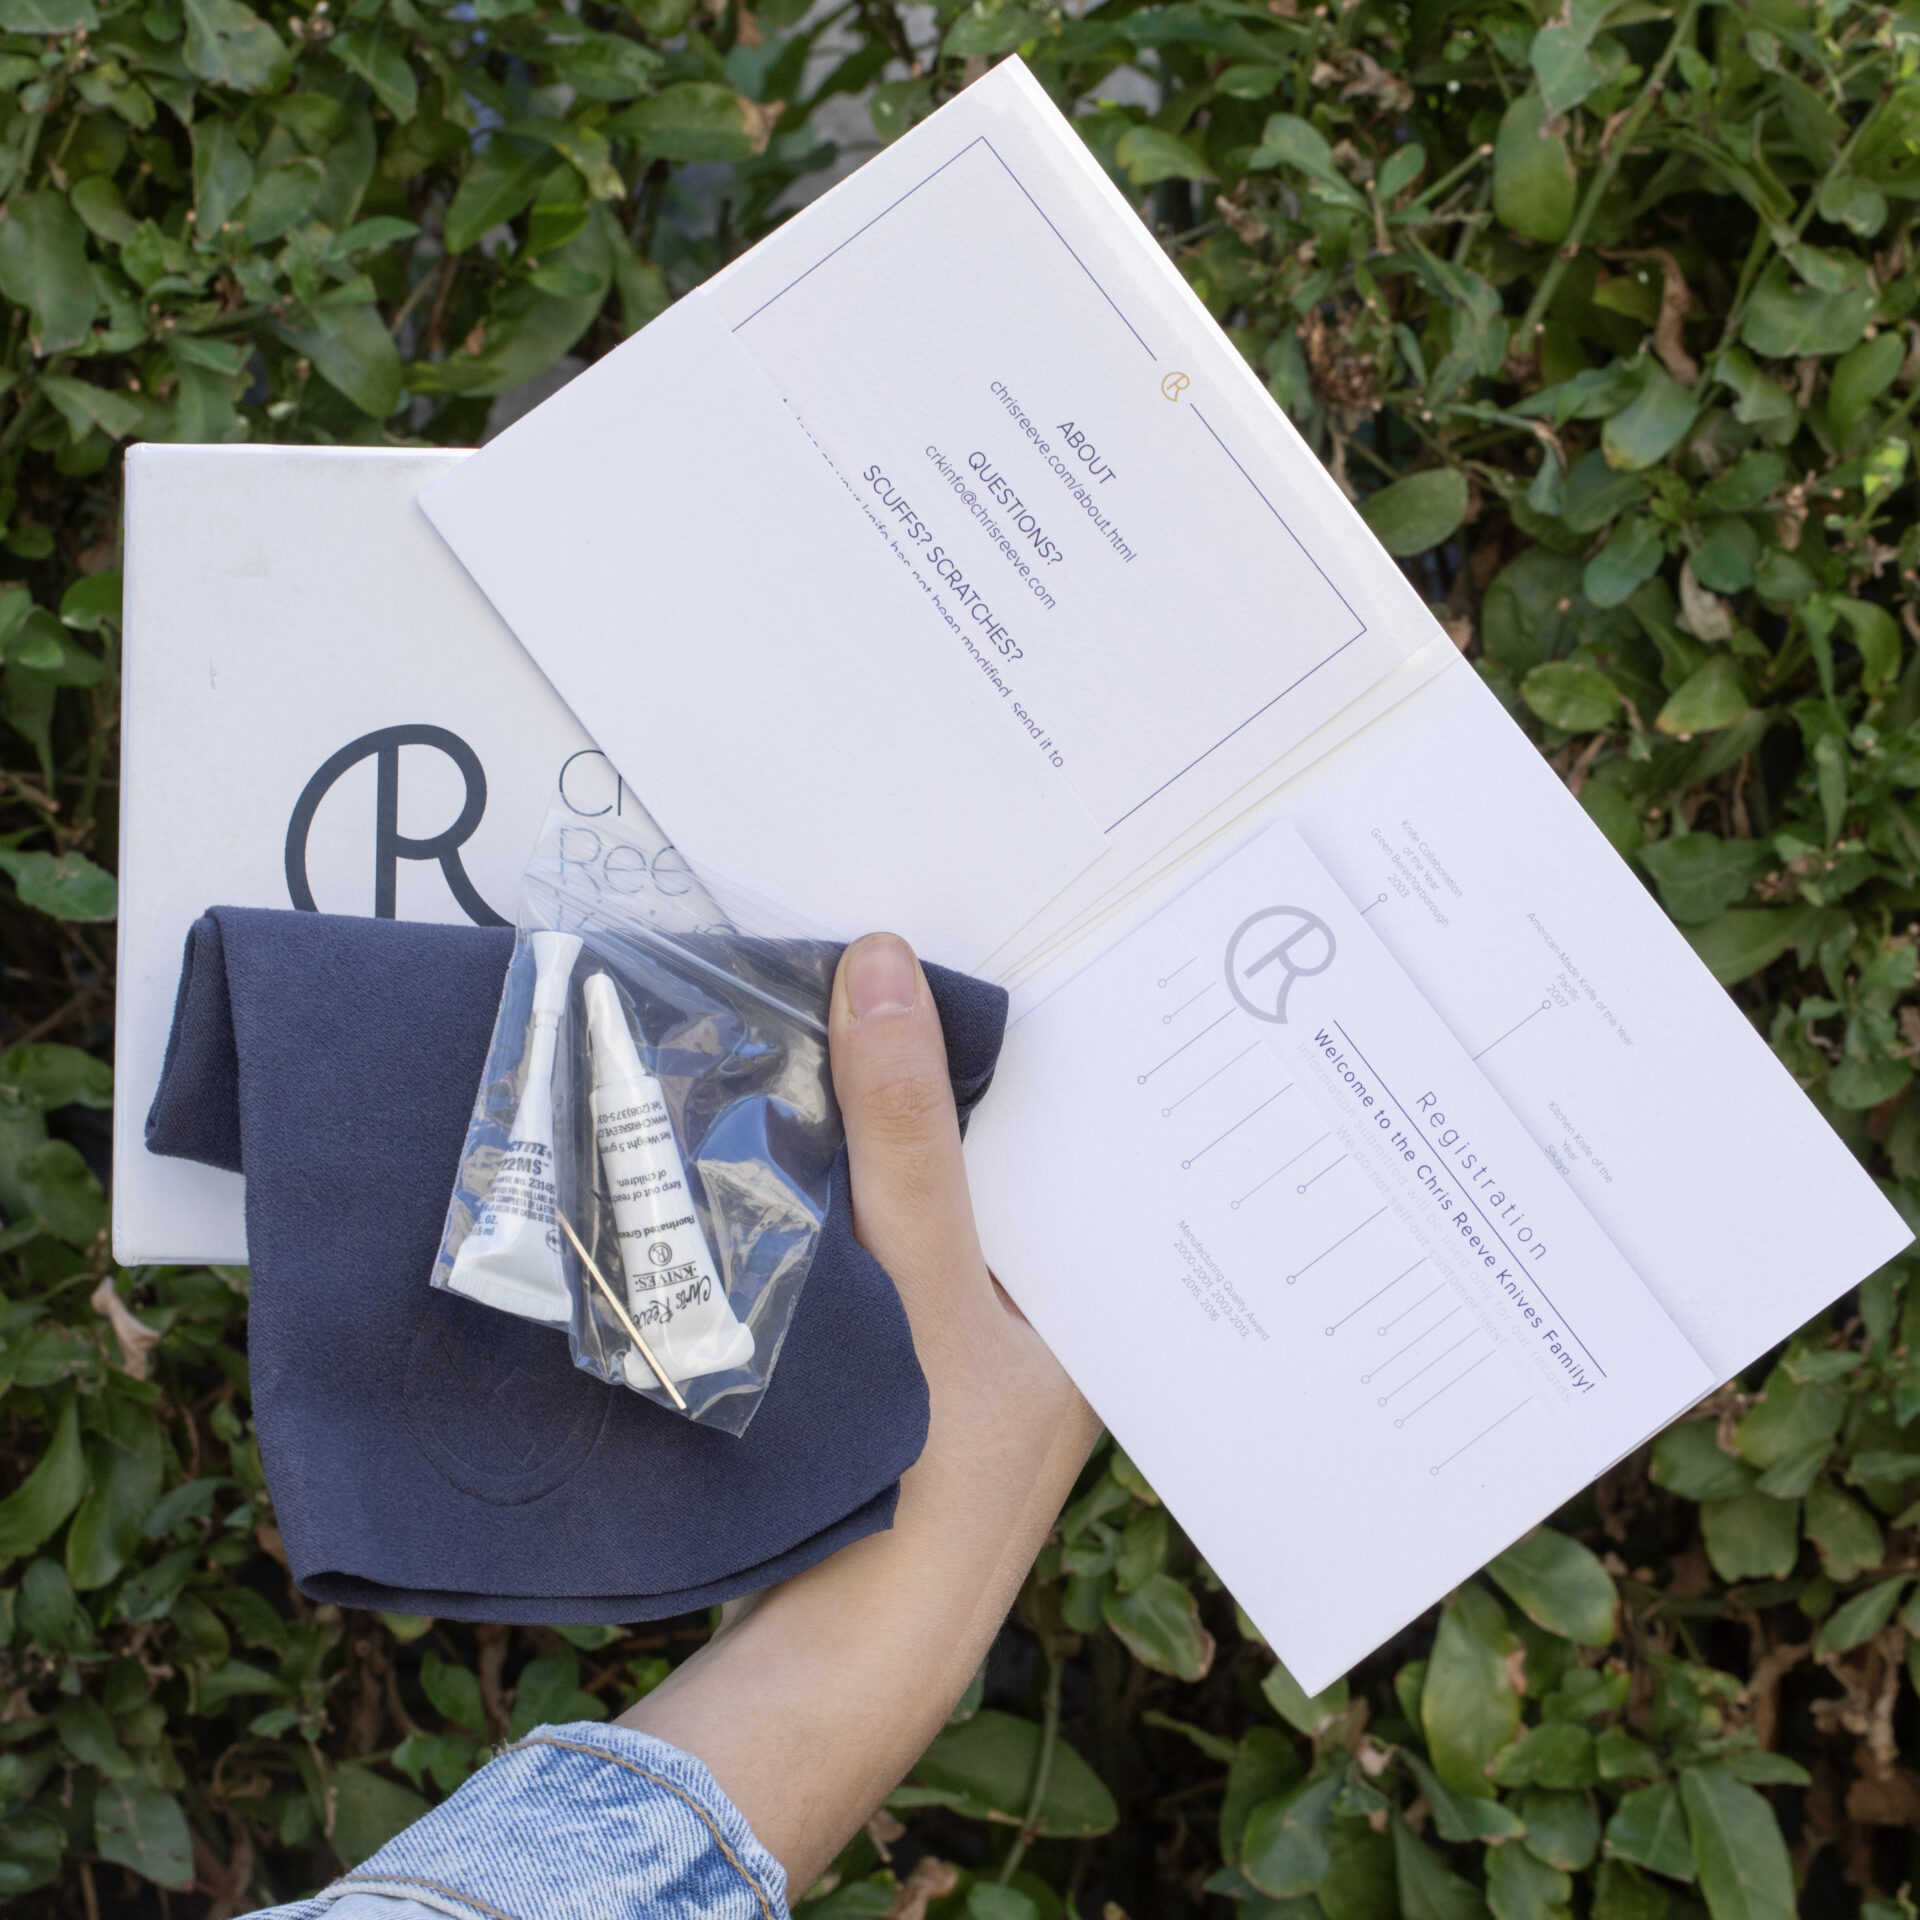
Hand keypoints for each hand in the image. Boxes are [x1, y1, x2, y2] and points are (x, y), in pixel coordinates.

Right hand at [623, 933, 1098, 1893]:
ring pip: (944, 1199)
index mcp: (1100, 1298)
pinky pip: (886, 1239)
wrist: (841, 1647)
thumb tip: (882, 969)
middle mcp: (1053, 1316)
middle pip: (1012, 1162)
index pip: (1096, 1142)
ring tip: (873, 1003)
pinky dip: (856, 1185)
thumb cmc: (934, 1476)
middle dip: (969, 1077)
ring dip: (902, 1127)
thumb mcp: (929, 1280)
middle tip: (931, 951)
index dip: (1062, 1051)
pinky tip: (819, 1118)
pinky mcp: (901, 1359)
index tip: (1025, 946)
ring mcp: (976, 1340)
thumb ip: (905, 1136)